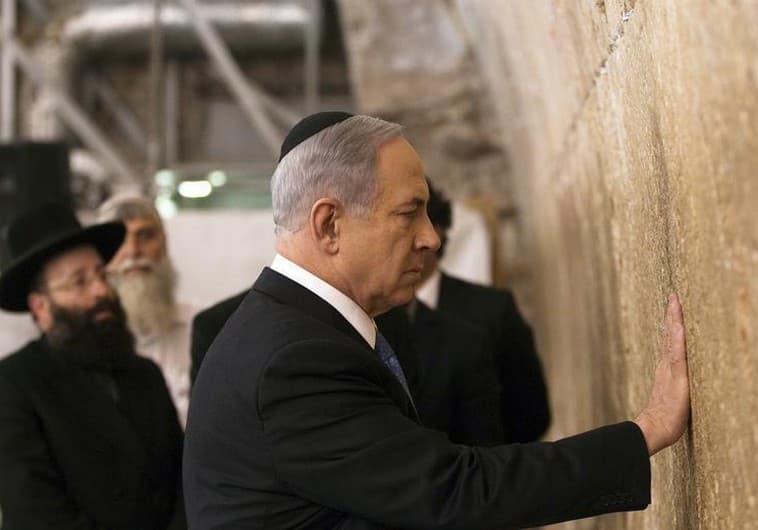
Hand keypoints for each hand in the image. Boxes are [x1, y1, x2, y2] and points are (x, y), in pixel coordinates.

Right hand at [634, 293, 690, 455]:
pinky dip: (677, 339)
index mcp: (668, 368)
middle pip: (671, 334)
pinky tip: (678, 326)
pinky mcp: (676, 378)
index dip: (673, 322)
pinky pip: (677, 354)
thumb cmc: (665, 419)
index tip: (674, 304)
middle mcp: (668, 365)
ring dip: (675, 320)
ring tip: (675, 302)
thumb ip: (675, 384)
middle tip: (674, 295)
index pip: (672, 340)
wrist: (653, 429)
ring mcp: (671, 370)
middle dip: (673, 314)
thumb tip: (679, 378)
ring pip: (673, 340)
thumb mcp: (673, 396)